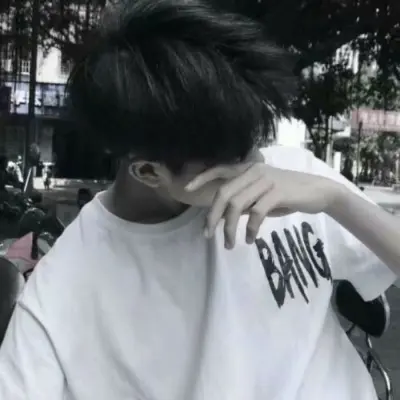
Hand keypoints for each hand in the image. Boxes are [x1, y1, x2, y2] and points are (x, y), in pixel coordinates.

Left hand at [185, 162, 341, 248]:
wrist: (319, 192)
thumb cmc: (288, 194)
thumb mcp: (262, 195)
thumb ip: (244, 201)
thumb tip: (223, 216)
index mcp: (249, 168)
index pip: (220, 169)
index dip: (202, 178)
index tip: (187, 189)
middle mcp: (254, 170)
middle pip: (224, 193)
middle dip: (212, 216)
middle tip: (208, 235)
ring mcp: (266, 180)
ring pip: (237, 205)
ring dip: (230, 228)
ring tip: (229, 244)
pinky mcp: (278, 193)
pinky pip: (256, 213)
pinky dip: (250, 229)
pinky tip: (249, 240)